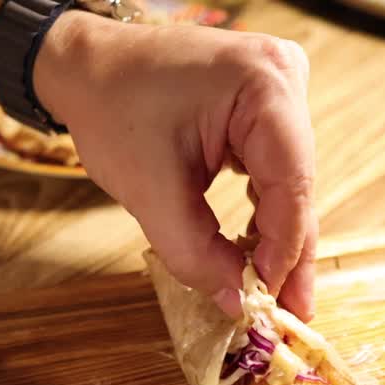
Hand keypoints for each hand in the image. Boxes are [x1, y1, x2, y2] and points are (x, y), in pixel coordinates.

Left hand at [36, 12, 317, 319]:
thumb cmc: (112, 109)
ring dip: (276, 240)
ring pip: (289, 184)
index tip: (272, 304)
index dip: (284, 251)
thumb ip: (195, 253)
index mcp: (265, 85)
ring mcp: (281, 90)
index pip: (291, 184)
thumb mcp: (150, 190)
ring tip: (272, 296)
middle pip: (297, 186)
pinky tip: (254, 255)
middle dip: (287, 254)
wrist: (87, 67)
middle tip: (290, 316)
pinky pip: (274, 170)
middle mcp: (286, 79)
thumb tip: (237, 302)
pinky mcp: (266, 106)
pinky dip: (263, 214)